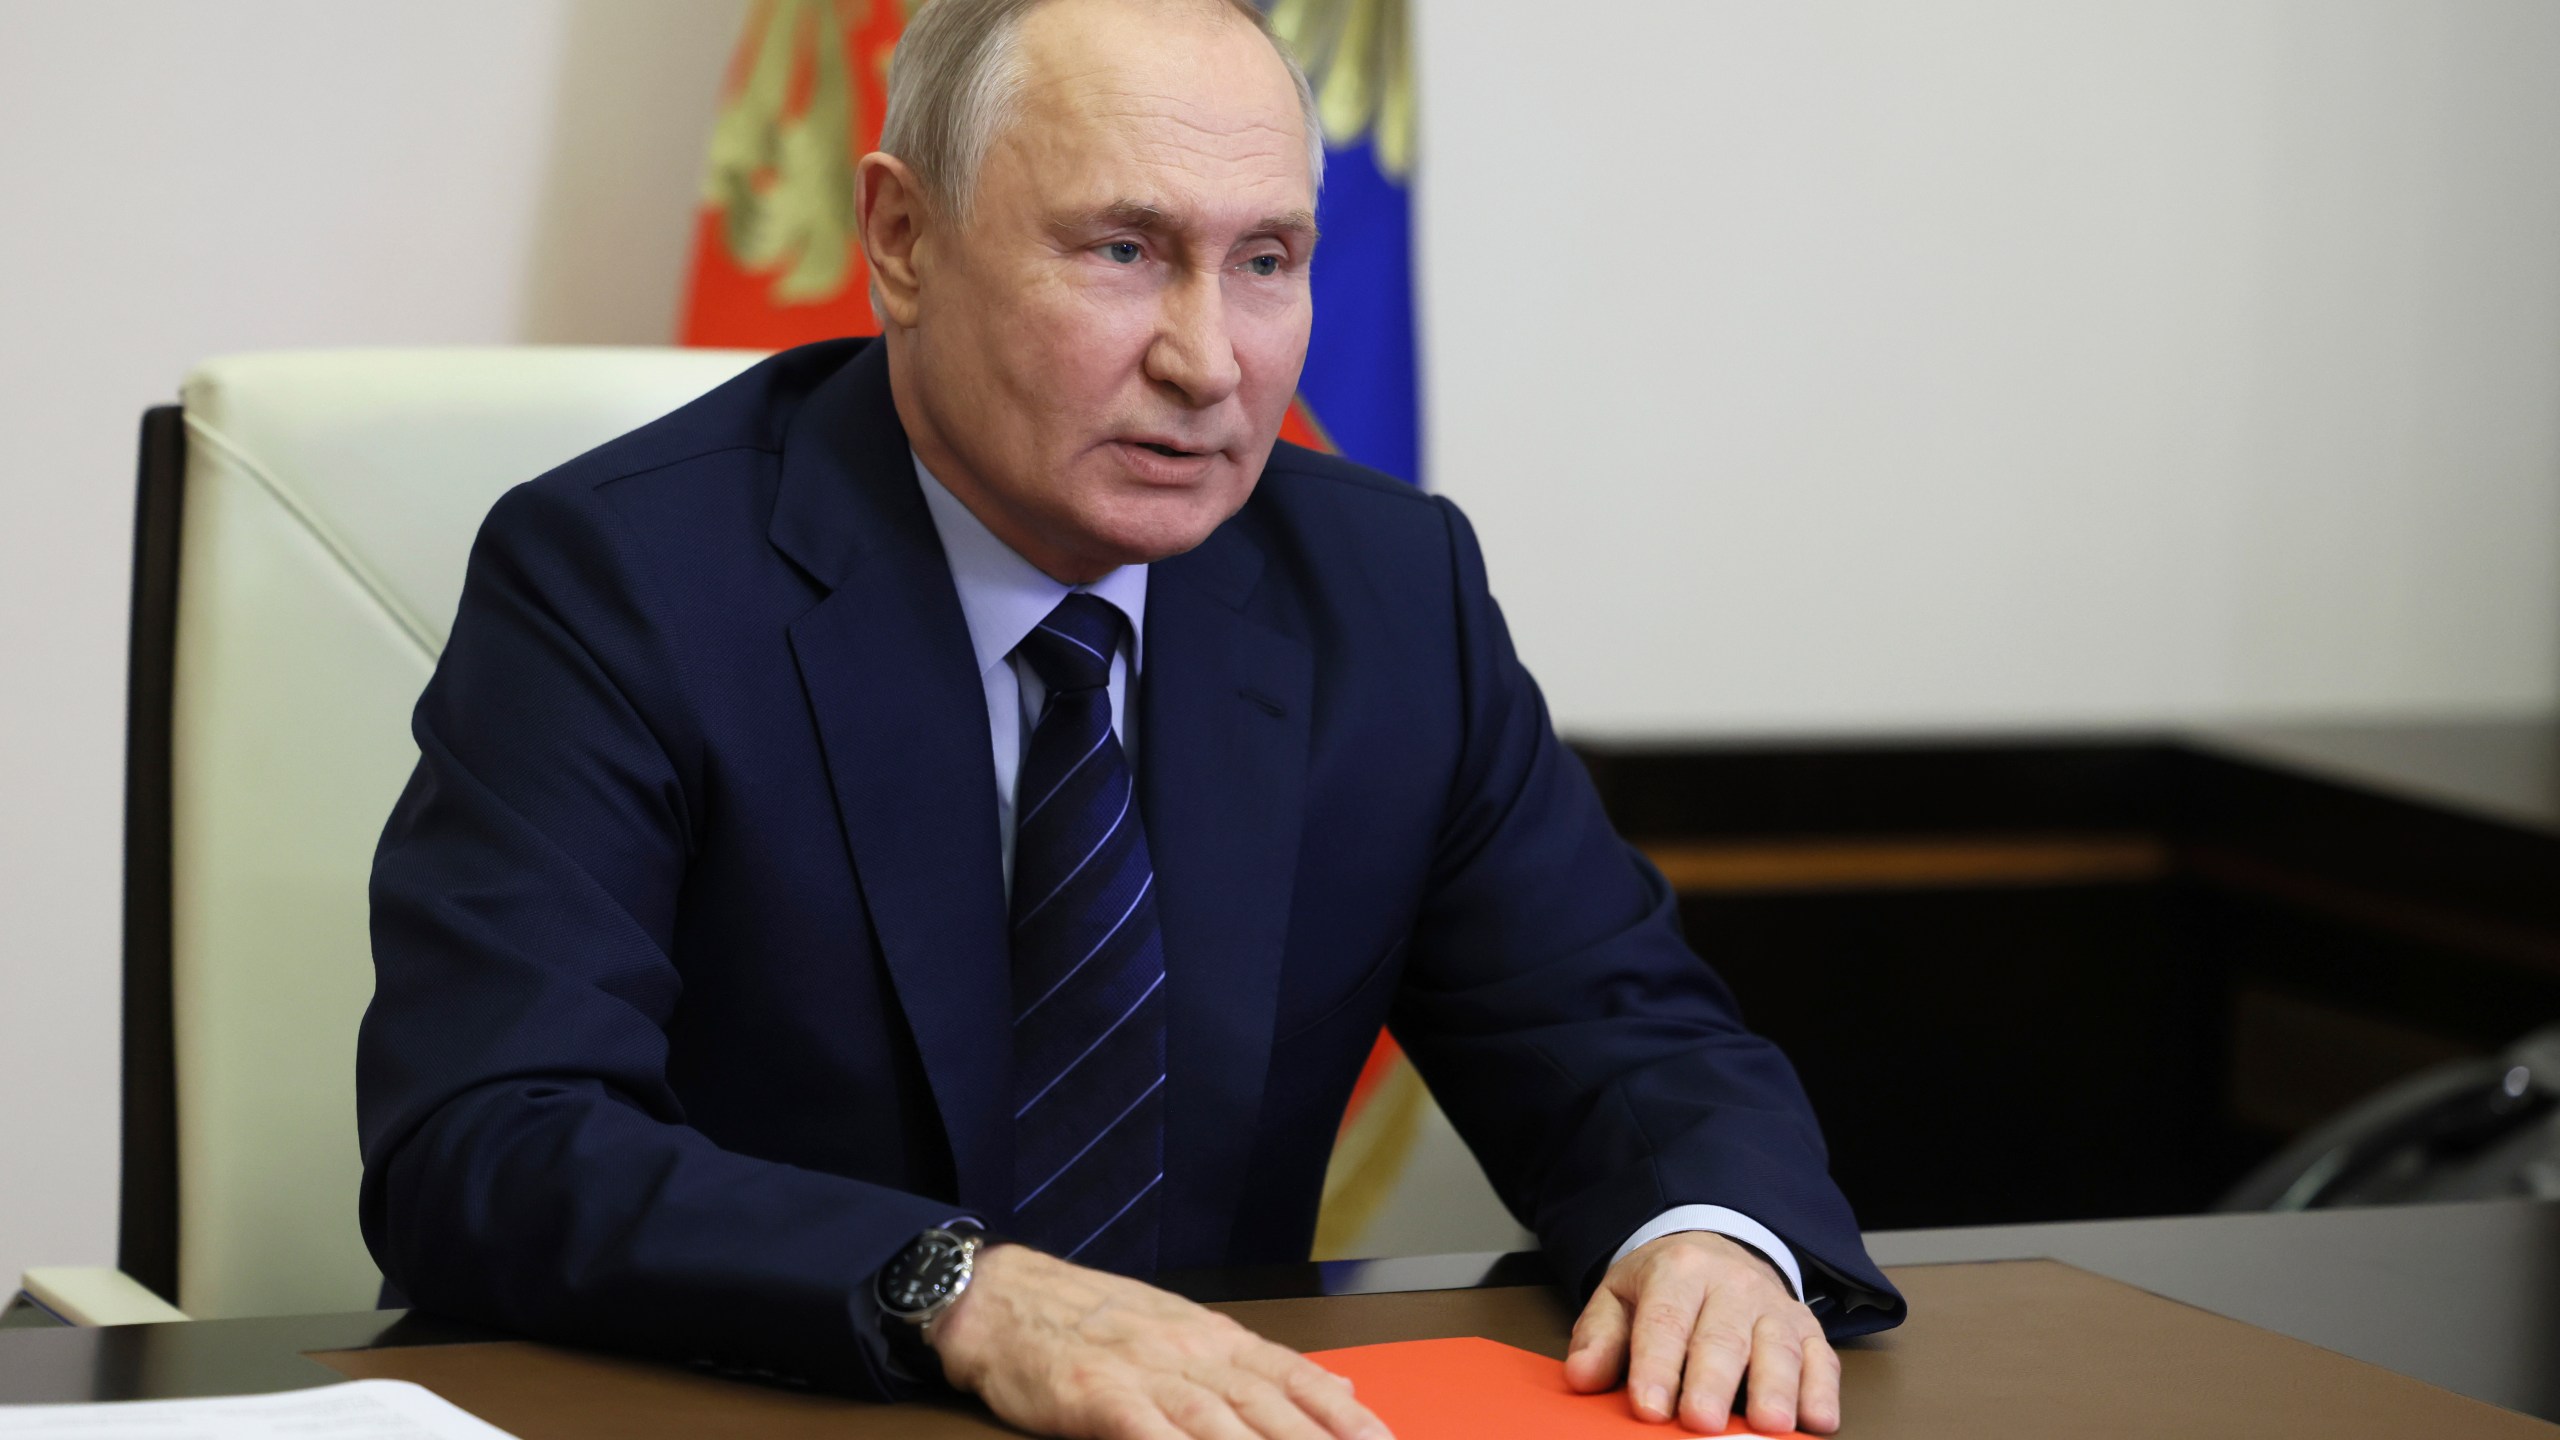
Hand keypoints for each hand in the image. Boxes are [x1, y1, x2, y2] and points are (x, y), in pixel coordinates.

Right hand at [928, 1243, 1391, 1439]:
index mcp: (1214, 1337)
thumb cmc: (1092, 1318)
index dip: (1343, 1415)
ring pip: (1216, 1421)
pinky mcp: (1094, 1393)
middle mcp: (1188, 1352)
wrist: (1004, 1297)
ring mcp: (1142, 1372)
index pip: (1295, 1378)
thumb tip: (1339, 1389)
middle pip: (1267, 1406)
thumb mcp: (1185, 1328)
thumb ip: (1258, 1365)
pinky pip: (1142, 1428)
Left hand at [1563, 1232, 1839, 1434]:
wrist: (1715, 1248)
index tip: (1649, 1407)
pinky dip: (1822, 1391)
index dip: (1657, 1366)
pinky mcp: (1807, 1330)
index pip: (1666, 1320)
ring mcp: (1774, 1307)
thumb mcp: (1619, 1296)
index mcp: (1679, 1271)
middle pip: (1723, 1338)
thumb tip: (1582, 1377)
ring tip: (1768, 1426)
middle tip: (1703, 1424)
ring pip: (1778, 1348)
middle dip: (1714, 1383)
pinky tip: (1817, 1421)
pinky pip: (1820, 1359)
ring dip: (1776, 1390)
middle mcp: (1732, 1285)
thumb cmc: (1664, 1285)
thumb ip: (1600, 1338)